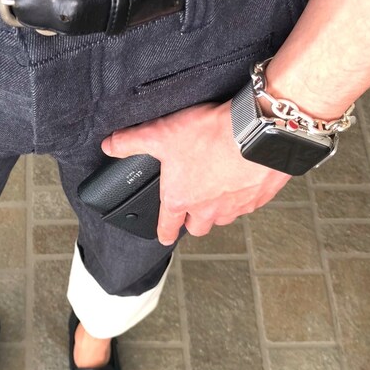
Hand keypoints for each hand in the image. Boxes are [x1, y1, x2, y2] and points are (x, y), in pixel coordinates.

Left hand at [101, 100, 290, 244]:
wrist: (259, 131)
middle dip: (192, 221)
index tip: (162, 238)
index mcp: (181, 198)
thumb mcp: (160, 134)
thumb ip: (131, 142)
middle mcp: (208, 208)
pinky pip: (249, 204)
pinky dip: (243, 196)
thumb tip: (110, 145)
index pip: (168, 225)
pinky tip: (241, 179)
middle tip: (191, 210)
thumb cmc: (209, 135)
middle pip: (198, 227)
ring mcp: (236, 205)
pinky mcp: (259, 196)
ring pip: (224, 218)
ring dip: (218, 210)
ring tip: (217, 191)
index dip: (162, 233)